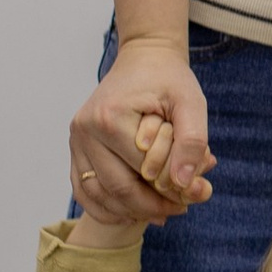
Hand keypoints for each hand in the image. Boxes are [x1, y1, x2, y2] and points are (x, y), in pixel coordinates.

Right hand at [70, 40, 212, 224]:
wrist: (144, 58)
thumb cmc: (168, 80)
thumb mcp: (191, 103)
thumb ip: (192, 142)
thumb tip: (184, 184)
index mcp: (111, 118)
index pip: (144, 171)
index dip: (171, 190)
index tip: (195, 195)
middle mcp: (86, 129)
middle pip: (118, 188)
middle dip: (151, 206)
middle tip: (180, 210)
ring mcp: (76, 139)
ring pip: (98, 194)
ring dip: (129, 211)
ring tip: (159, 213)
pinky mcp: (75, 146)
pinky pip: (82, 188)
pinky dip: (103, 207)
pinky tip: (129, 213)